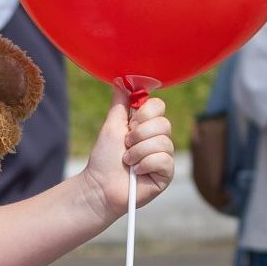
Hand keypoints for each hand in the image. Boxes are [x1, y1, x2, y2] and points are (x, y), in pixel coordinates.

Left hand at [80, 91, 175, 221]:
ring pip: (163, 142)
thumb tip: (120, 80)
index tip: (130, 123)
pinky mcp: (166, 174)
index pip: (159, 106)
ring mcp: (164, 156)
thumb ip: (119, 104)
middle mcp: (158, 139)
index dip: (144, 113)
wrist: (100, 185)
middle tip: (126, 145)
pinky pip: (164, 160)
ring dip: (138, 151)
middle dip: (139, 135)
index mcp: (147, 126)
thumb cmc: (104, 158)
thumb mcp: (111, 125)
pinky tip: (136, 171)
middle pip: (163, 123)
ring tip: (127, 161)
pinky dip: (145, 164)